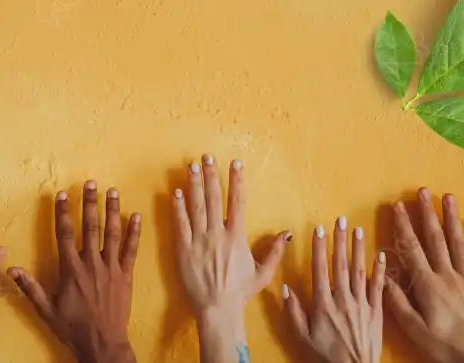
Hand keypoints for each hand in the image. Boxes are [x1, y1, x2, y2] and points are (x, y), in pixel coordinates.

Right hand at [7, 181, 141, 362]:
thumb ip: (30, 287)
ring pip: (112, 234)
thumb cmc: (72, 327)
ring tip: (112, 191)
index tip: (62, 194)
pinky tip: (136, 216)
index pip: (65, 234)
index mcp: (71, 270)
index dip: (63, 212)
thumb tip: (11, 268)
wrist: (102, 343)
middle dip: (90, 203)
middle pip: (90, 227)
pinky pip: (131, 251)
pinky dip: (134, 233)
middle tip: (91, 183)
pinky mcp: (126, 276)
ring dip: (112, 211)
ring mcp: (111, 269)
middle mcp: (91, 264)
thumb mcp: (45, 309)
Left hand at [171, 155, 289, 362]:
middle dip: (211, 175)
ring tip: (191, 166)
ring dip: (194, 185)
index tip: (235, 163)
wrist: (217, 308)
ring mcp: (199, 241)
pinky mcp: (184, 249)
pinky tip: (176, 192)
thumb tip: (287, 233)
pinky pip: (181, 224)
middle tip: (207, 156)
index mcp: (236, 237)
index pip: (237, 202)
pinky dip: (178, 207)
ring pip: (196, 207)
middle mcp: (217, 234)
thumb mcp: (263, 273)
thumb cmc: (240, 292)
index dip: (236, 181)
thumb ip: (275, 251)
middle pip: (213, 198)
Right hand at [282, 218, 384, 362]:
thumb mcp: (303, 336)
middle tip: (340, 219)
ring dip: (359, 249)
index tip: (318, 229)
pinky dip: (380, 270)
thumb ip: (293, 311)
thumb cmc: (326, 354)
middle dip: (339, 240)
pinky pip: (378, 287)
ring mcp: (362, 304)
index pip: (320, 269)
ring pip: (359, 271)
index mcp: (323, 304)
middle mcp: (343, 300)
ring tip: (358, 229)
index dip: (319, 248)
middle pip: (340, 265)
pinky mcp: (377, 311)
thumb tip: (284, 288)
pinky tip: (381, 253)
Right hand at [383, 188, 463, 362]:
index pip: (412, 249)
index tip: (397, 207)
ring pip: (458, 243)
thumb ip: (397, 300)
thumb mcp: (413, 328)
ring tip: (447, 197)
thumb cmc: (442, 345)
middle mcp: (447, 276)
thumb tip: (382, 274)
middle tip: (421, 191)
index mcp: (427, 285)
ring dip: (451, 218)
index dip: (403, 226)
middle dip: (426, 214)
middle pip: (435, 239)